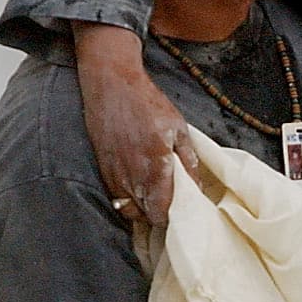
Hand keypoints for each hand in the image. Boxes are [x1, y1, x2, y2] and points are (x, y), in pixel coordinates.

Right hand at [74, 25, 199, 223]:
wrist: (112, 86)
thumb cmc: (148, 104)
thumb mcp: (179, 128)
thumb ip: (189, 161)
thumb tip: (198, 188)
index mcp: (156, 165)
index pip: (163, 210)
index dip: (173, 216)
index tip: (182, 210)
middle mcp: (133, 175)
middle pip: (147, 215)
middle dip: (160, 214)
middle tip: (171, 206)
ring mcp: (115, 175)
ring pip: (130, 211)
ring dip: (144, 210)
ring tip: (155, 199)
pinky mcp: (103, 171)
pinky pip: (117, 199)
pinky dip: (129, 201)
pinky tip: (139, 189)